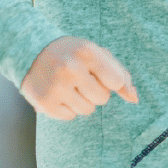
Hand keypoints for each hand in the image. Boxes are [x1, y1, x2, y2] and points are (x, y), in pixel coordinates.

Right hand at [20, 36, 137, 120]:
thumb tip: (135, 99)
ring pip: (87, 110)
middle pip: (102, 98)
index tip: (97, 73)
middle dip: (95, 91)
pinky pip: (70, 116)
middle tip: (80, 78)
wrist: (31, 51)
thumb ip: (120, 73)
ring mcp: (56, 86)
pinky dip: (67, 108)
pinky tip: (58, 93)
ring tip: (69, 85)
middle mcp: (70, 68)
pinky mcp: (44, 102)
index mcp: (86, 51)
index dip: (109, 80)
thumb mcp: (96, 54)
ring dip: (82, 101)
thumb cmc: (73, 54)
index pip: (116, 81)